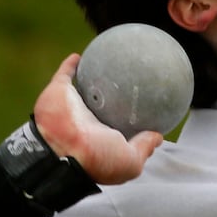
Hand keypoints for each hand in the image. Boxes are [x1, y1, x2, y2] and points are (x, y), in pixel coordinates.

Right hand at [33, 54, 163, 184]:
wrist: (64, 150)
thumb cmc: (98, 158)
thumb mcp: (130, 161)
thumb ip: (144, 147)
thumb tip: (158, 136)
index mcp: (100, 138)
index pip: (113, 129)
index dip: (125, 122)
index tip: (139, 110)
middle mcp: (85, 122)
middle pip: (98, 107)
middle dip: (109, 98)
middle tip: (126, 84)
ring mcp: (71, 107)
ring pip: (81, 89)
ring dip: (89, 78)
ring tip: (105, 66)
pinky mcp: (58, 92)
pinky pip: (65, 74)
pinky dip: (71, 65)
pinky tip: (80, 55)